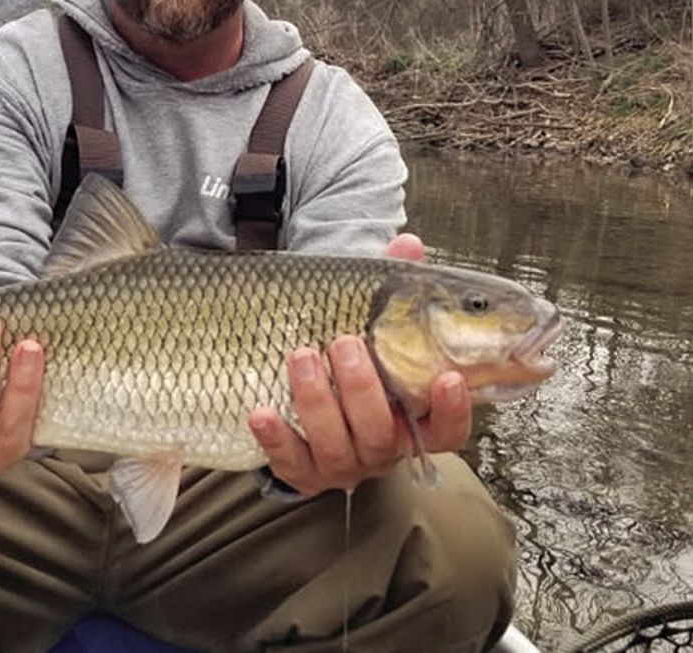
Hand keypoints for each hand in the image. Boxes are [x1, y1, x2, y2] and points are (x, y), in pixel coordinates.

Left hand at [248, 233, 471, 495]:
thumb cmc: (345, 350)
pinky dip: (275, 438)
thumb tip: (408, 243)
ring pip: (336, 447)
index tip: (447, 376)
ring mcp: (339, 463)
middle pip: (381, 434)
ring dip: (317, 401)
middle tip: (344, 343)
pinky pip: (287, 463)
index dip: (453, 409)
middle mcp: (380, 447)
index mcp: (409, 416)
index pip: (447, 429)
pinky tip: (261, 411)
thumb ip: (391, 287)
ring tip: (300, 355)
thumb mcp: (368, 321)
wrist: (291, 389)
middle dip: (363, 389)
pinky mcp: (298, 470)